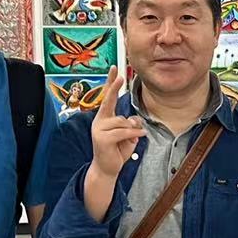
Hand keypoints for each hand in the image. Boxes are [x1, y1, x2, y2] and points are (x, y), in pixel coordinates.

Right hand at [89, 66, 144, 180]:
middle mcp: (100, 120)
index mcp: (105, 117)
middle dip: (114, 87)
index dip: (110, 82)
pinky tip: (138, 137)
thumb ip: (131, 124)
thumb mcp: (128, 134)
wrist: (107, 168)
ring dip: (132, 130)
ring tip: (132, 138)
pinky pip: (123, 131)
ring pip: (123, 121)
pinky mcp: (102, 138)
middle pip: (109, 101)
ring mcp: (99, 129)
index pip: (108, 96)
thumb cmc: (118, 149)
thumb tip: (134, 120)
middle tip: (119, 76)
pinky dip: (134, 134)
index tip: (114, 68)